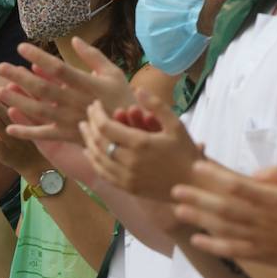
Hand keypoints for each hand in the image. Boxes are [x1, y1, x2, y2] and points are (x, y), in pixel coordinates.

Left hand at [0, 36, 131, 143]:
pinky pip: (45, 135)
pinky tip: (9, 128)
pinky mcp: (69, 136)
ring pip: (39, 111)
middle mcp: (76, 102)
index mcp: (88, 84)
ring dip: (18, 101)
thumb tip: (73, 40)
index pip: (58, 68)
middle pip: (43, 88)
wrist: (133, 132)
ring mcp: (71, 120)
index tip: (21, 48)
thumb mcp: (114, 73)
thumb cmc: (123, 98)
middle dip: (20, 78)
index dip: (38, 57)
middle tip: (1, 67)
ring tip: (0, 91)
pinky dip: (27, 133)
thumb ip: (93, 56)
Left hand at [0, 86, 41, 179]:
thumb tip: (14, 82)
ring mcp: (15, 144)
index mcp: (32, 121)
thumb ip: (27, 102)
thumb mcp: (36, 121)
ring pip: (4, 129)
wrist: (37, 166)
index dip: (14, 94)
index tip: (6, 84)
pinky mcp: (6, 156)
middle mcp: (24, 132)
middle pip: (10, 115)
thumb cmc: (33, 139)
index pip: (22, 105)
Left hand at [81, 91, 201, 198]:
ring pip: (97, 158)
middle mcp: (130, 162)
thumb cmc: (186, 152)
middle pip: (98, 141)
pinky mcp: (127, 187)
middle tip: (88, 114)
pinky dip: (93, 160)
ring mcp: (127, 177)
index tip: (95, 104)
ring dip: (87, 141)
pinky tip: (90, 150)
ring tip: (84, 128)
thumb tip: (138, 89)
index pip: (105, 127)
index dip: (96, 114)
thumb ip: (156, 106)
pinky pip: (103, 173)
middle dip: (89, 125)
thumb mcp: (176, 124)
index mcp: (140, 143)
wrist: (192, 184)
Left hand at [172, 160, 276, 270]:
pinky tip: (196, 240)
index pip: (238, 185)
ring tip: (179, 210)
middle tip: (177, 189)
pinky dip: (213, 246)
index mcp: (273, 199)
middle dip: (198, 198)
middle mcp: (262, 219)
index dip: (215, 175)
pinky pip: (232, 250)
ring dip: (199, 219)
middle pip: (224, 207)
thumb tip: (255, 173)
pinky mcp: (258, 255)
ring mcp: (259, 239)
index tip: (197, 166)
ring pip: (223, 228)